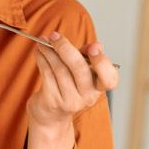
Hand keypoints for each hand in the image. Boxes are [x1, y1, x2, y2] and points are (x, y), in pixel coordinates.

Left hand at [27, 32, 118, 148]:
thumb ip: (87, 55)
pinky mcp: (53, 101)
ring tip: (42, 41)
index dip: (102, 63)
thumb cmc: (68, 84)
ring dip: (49, 51)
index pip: (110, 79)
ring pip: (59, 69)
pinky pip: (47, 74)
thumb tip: (97, 44)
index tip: (92, 48)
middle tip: (54, 35)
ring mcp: (70, 101)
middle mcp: (87, 97)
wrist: (51, 113)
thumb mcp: (81, 70)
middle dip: (65, 48)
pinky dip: (41, 59)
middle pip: (79, 69)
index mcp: (99, 88)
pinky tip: (39, 52)